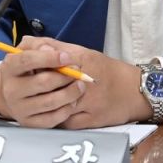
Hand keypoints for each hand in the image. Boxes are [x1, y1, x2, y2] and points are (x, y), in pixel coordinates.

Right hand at [0, 37, 86, 127]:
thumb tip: (51, 50)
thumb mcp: (30, 51)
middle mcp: (11, 90)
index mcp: (9, 68)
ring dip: (70, 93)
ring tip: (80, 85)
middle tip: (78, 71)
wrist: (16, 93)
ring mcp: (19, 108)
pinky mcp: (29, 123)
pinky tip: (72, 101)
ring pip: (50, 102)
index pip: (27, 60)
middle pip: (42, 82)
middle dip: (65, 76)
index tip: (67, 57)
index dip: (49, 58)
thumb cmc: (27, 69)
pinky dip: (66, 109)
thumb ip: (39, 45)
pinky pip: (52, 119)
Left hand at [27, 38, 152, 128]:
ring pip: (56, 104)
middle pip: (51, 83)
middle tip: (27, 84)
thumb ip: (55, 46)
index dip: (35, 64)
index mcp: (82, 59)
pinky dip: (58, 117)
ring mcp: (89, 102)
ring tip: (37, 98)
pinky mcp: (92, 120)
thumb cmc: (107, 69)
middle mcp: (86, 80)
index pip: (49, 60)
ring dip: (45, 102)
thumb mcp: (83, 52)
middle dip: (36, 84)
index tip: (27, 67)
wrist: (135, 90)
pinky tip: (53, 112)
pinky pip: (66, 121)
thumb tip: (28, 41)